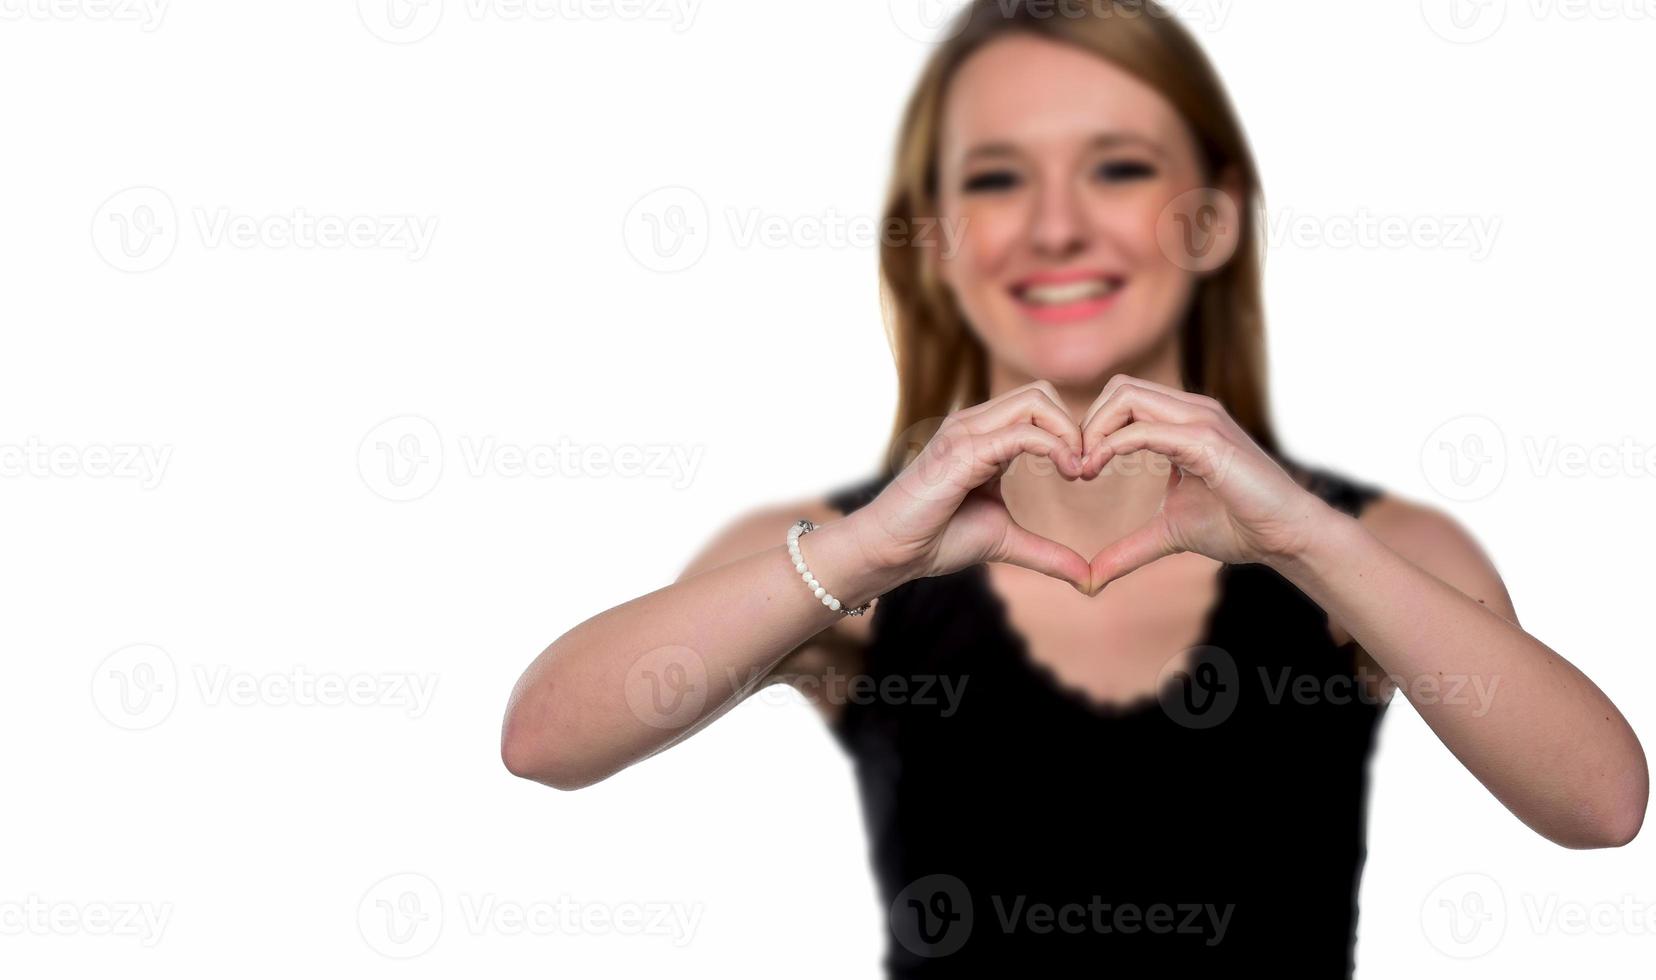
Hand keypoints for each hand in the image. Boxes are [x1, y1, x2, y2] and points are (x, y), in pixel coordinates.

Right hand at [850, 381, 1092, 591]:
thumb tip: (1087, 579)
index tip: (1084, 472)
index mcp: (983, 436)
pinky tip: (1068, 471)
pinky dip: (1054, 447)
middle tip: (1086, 467)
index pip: (1037, 405)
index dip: (1069, 432)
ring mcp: (966, 433)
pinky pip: (1021, 433)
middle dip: (1074, 425)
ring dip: (1068, 432)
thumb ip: (1047, 552)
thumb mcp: (1005, 541)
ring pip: (1035, 401)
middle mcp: (973, 424)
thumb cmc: (936, 540)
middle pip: (1041, 392)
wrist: (890, 551)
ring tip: (1078, 470)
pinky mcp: (962, 451)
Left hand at [1076, 374, 1337, 591]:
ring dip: (1094, 430)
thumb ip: (1129, 548)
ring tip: (1083, 469)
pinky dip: (1111, 446)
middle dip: (1087, 423)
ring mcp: (1201, 420)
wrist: (1285, 536)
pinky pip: (1145, 429)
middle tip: (1075, 466)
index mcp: (1183, 422)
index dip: (1092, 428)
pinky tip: (1095, 470)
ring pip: (1126, 396)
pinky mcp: (1207, 440)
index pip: (1123, 399)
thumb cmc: (1238, 527)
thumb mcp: (1169, 534)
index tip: (1077, 470)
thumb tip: (1091, 578)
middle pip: (1119, 387)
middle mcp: (1192, 410)